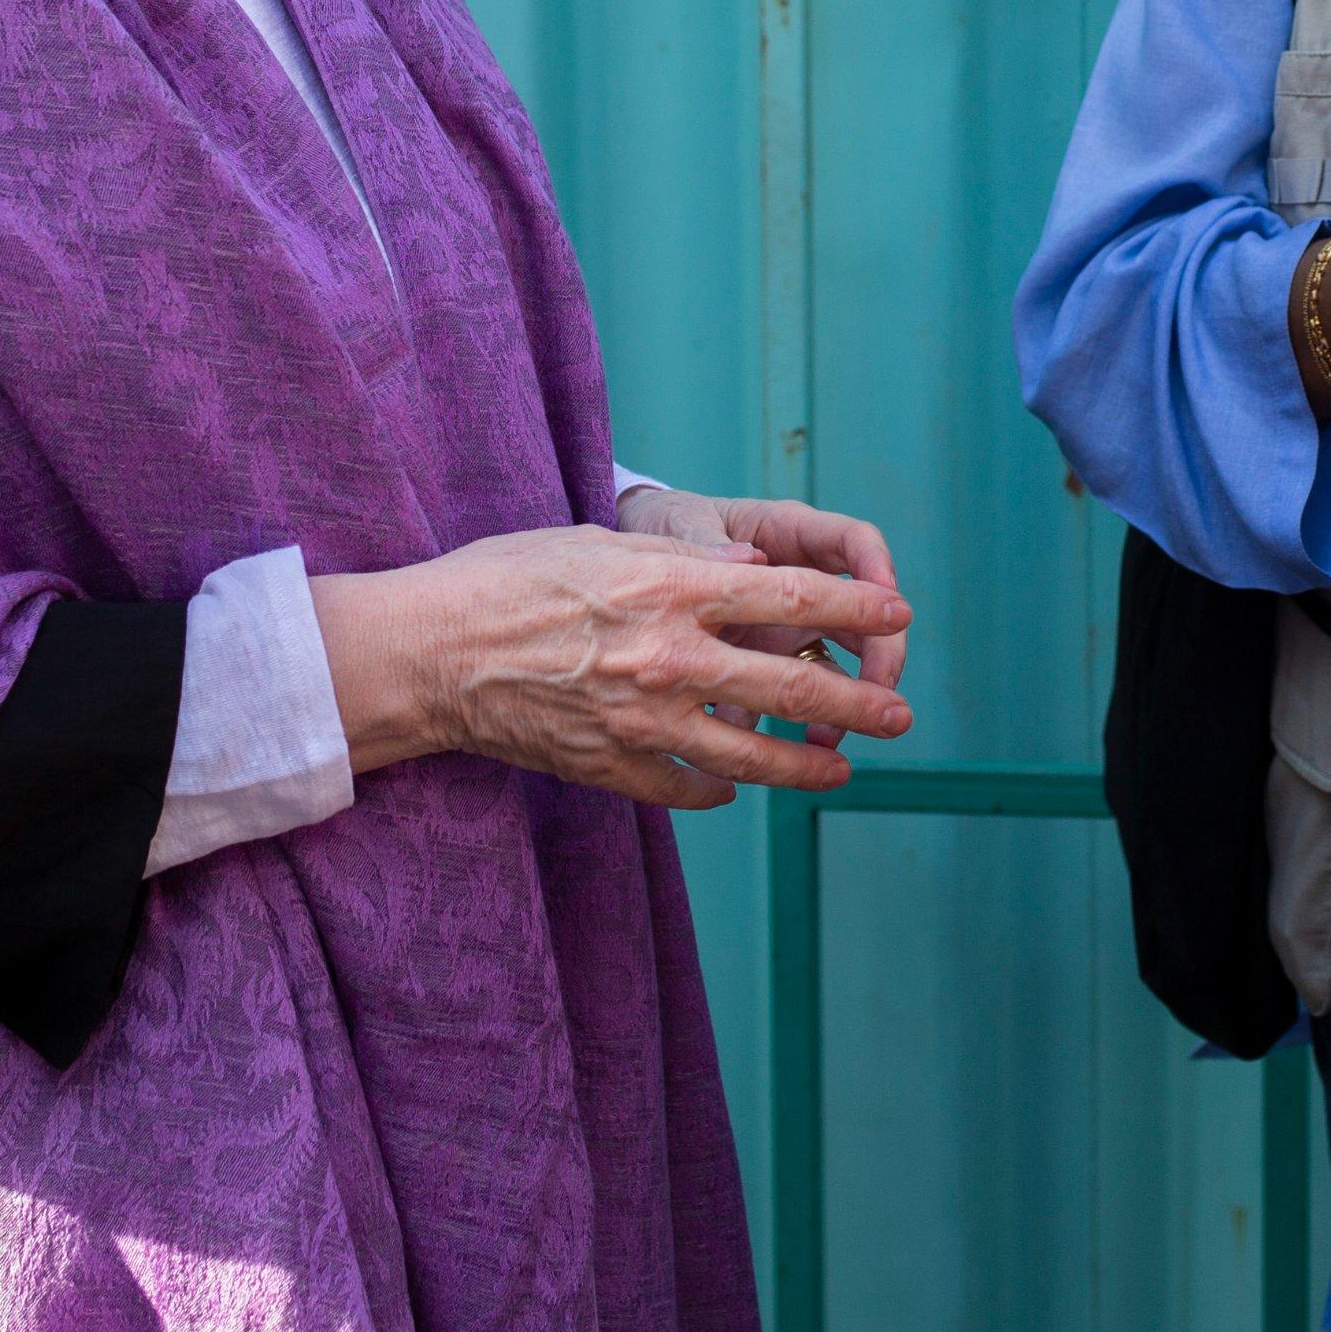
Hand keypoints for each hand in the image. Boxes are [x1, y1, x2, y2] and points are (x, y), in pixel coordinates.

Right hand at [307, 526, 912, 811]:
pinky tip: (736, 783)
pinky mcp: (614, 768)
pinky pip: (689, 788)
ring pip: (754, 755)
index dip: (856, 608)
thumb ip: (688, 559)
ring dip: (807, 765)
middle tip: (900, 716)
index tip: (897, 614)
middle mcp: (672, 659)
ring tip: (842, 769)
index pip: (793, 599)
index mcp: (674, 589)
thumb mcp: (603, 542)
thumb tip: (758, 568)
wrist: (430, 655)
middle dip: (859, 703)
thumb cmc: (508, 578)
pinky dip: (719, 787)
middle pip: (794, 688)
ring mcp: (645, 723)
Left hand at [613, 485, 910, 724]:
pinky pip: (781, 698)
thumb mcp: (678, 523)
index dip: (879, 571)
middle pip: (863, 616)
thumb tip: (747, 560)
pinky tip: (767, 753)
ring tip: (825, 741)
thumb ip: (706, 542)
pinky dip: (778, 726)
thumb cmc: (662, 526)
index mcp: (790, 534)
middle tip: (882, 697)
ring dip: (839, 705)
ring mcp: (787, 626)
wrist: (627, 570)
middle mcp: (801, 582)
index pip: (854, 542)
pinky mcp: (763, 664)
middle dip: (882, 656)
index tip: (893, 610)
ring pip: (832, 666)